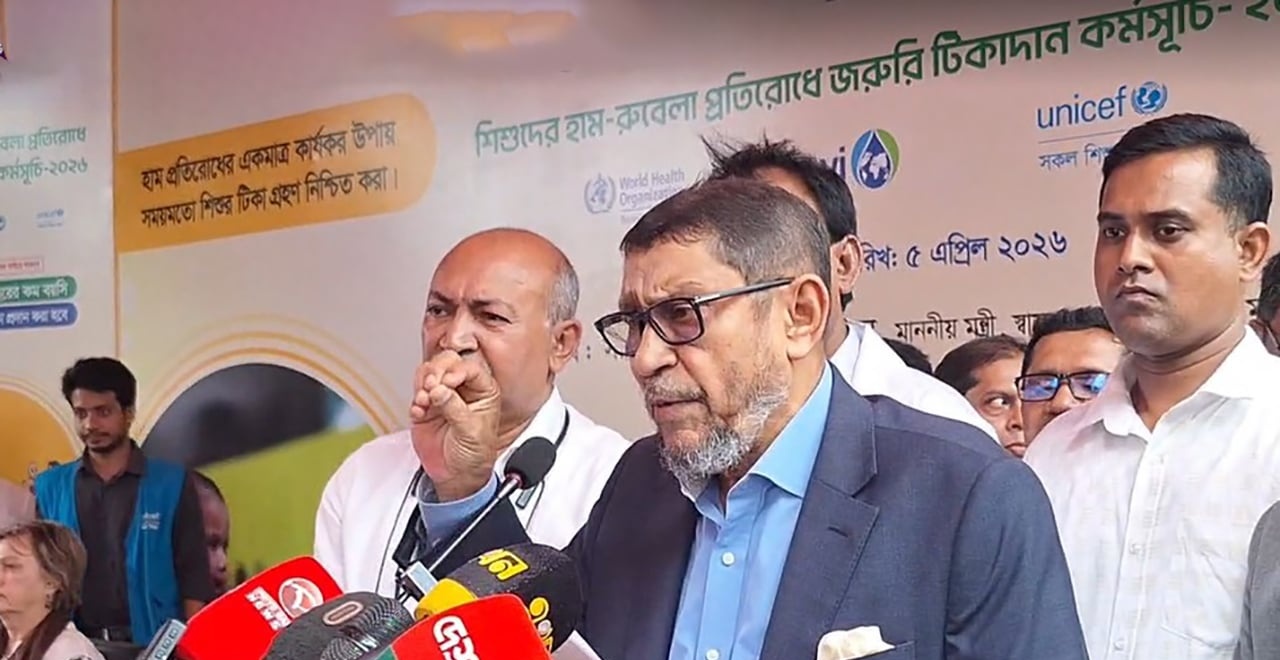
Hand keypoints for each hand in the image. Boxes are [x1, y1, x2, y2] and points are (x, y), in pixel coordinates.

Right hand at [409, 351, 502, 500]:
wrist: (456, 476)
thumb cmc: (474, 455)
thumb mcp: (471, 431)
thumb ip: (455, 408)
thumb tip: (440, 391)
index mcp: (483, 391)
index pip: (470, 368)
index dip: (456, 371)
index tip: (446, 382)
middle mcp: (463, 389)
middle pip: (447, 363)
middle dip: (436, 371)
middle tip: (430, 386)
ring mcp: (443, 395)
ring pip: (429, 372)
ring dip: (423, 383)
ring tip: (424, 400)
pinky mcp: (425, 406)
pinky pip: (416, 391)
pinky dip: (415, 399)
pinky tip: (420, 411)